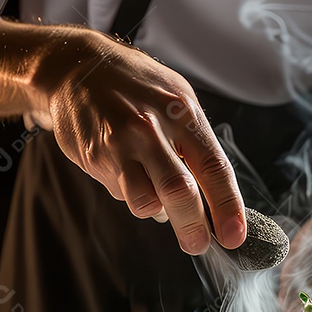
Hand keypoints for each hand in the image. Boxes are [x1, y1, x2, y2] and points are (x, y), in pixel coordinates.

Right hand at [35, 32, 245, 253]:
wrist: (77, 68)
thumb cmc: (137, 87)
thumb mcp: (177, 100)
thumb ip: (196, 145)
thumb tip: (215, 197)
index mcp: (182, 113)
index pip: (214, 167)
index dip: (228, 206)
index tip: (234, 236)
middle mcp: (151, 128)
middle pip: (179, 191)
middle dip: (193, 226)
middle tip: (198, 243)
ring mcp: (120, 144)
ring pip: (144, 201)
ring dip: (156, 209)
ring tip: (155, 194)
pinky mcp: (94, 157)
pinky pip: (120, 192)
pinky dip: (130, 193)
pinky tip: (126, 169)